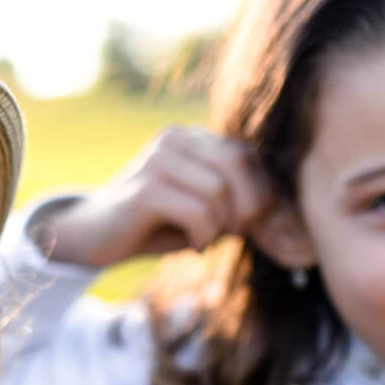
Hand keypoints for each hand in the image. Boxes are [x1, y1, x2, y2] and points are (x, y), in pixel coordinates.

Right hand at [28, 126, 273, 267]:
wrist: (90, 238)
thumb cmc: (154, 227)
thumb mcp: (205, 213)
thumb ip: (242, 210)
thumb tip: (294, 229)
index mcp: (191, 138)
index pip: (248, 155)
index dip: (264, 193)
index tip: (255, 227)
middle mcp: (174, 139)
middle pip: (238, 163)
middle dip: (248, 207)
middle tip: (234, 234)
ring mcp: (157, 160)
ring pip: (219, 191)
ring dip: (220, 227)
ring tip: (204, 240)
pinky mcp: (145, 189)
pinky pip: (197, 211)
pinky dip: (203, 235)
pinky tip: (192, 247)